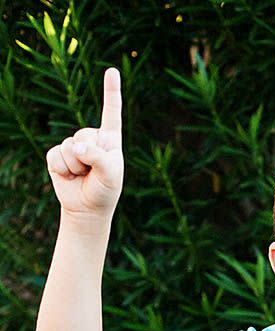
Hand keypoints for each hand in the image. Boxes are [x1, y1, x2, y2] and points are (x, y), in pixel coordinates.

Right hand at [46, 67, 123, 220]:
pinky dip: (63, 169)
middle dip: (87, 158)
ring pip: (69, 147)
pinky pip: (56, 156)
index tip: (112, 70)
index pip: (111, 113)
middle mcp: (91, 139)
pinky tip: (69, 176)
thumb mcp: (110, 174)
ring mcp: (73, 146)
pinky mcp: (58, 155)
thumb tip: (76, 147)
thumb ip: (97, 157)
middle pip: (83, 136)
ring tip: (83, 176)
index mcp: (109, 139)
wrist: (87, 210)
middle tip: (93, 173)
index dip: (111, 92)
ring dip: (76, 167)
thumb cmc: (105, 191)